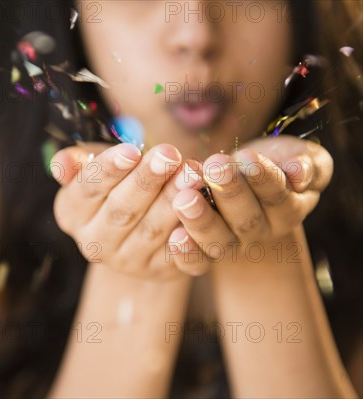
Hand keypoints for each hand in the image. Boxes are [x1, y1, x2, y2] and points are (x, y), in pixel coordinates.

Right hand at [51, 142, 199, 278]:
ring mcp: (128, 261)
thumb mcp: (94, 168)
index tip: (132, 150)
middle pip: (121, 210)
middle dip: (146, 181)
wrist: (139, 228)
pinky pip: (177, 256)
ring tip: (192, 174)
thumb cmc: (116, 184)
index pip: (87, 190)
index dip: (109, 170)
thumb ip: (78, 161)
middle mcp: (94, 243)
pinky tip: (201, 211)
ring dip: (173, 201)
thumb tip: (62, 163)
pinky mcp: (160, 271)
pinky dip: (189, 236)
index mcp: (72, 214)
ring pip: (151, 230)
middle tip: (170, 154)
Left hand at [167, 136, 332, 270]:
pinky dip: (186, 252)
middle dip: (230, 193)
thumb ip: (309, 164)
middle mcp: (260, 232)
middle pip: (247, 220)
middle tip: (214, 168)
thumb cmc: (275, 162)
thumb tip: (299, 172)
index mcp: (287, 209)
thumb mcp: (298, 157)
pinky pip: (198, 261)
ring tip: (184, 199)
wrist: (246, 181)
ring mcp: (231, 244)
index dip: (264, 178)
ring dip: (202, 221)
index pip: (278, 196)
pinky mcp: (204, 252)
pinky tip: (174, 236)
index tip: (248, 156)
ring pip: (219, 241)